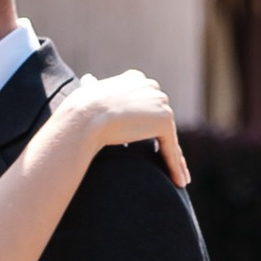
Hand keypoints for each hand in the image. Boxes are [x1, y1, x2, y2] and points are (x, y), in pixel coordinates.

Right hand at [61, 69, 187, 191]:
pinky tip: (179, 182)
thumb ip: (98, 94)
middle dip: (165, 142)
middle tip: (170, 165)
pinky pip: (171, 148)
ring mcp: (159, 103)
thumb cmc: (81, 110)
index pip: (147, 106)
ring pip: (169, 137)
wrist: (84, 116)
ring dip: (174, 159)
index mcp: (134, 78)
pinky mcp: (163, 120)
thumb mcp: (90, 95)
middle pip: (161, 120)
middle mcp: (151, 87)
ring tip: (178, 179)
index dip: (149, 124)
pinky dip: (175, 166)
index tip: (152, 141)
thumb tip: (88, 82)